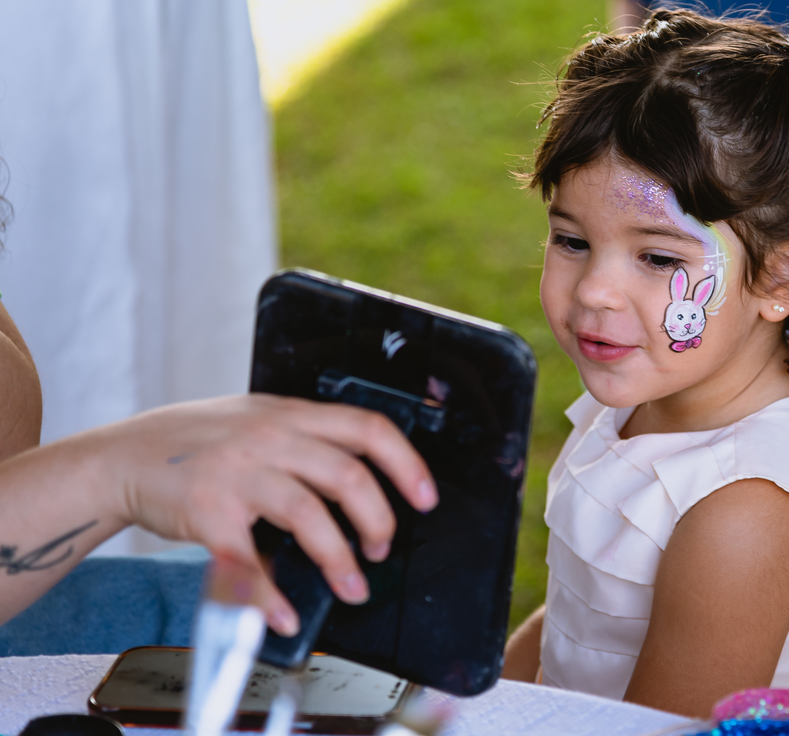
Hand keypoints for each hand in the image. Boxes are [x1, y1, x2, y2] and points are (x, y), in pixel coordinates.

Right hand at [91, 394, 436, 635]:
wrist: (122, 457)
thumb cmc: (196, 443)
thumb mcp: (258, 420)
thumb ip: (306, 439)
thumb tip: (364, 478)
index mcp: (291, 414)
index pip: (368, 428)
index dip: (406, 464)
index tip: (426, 498)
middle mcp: (269, 437)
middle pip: (348, 475)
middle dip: (378, 520)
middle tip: (381, 550)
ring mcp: (238, 472)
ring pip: (309, 514)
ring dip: (339, 560)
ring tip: (351, 587)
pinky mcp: (208, 511)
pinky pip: (250, 559)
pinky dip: (270, 595)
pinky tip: (284, 613)